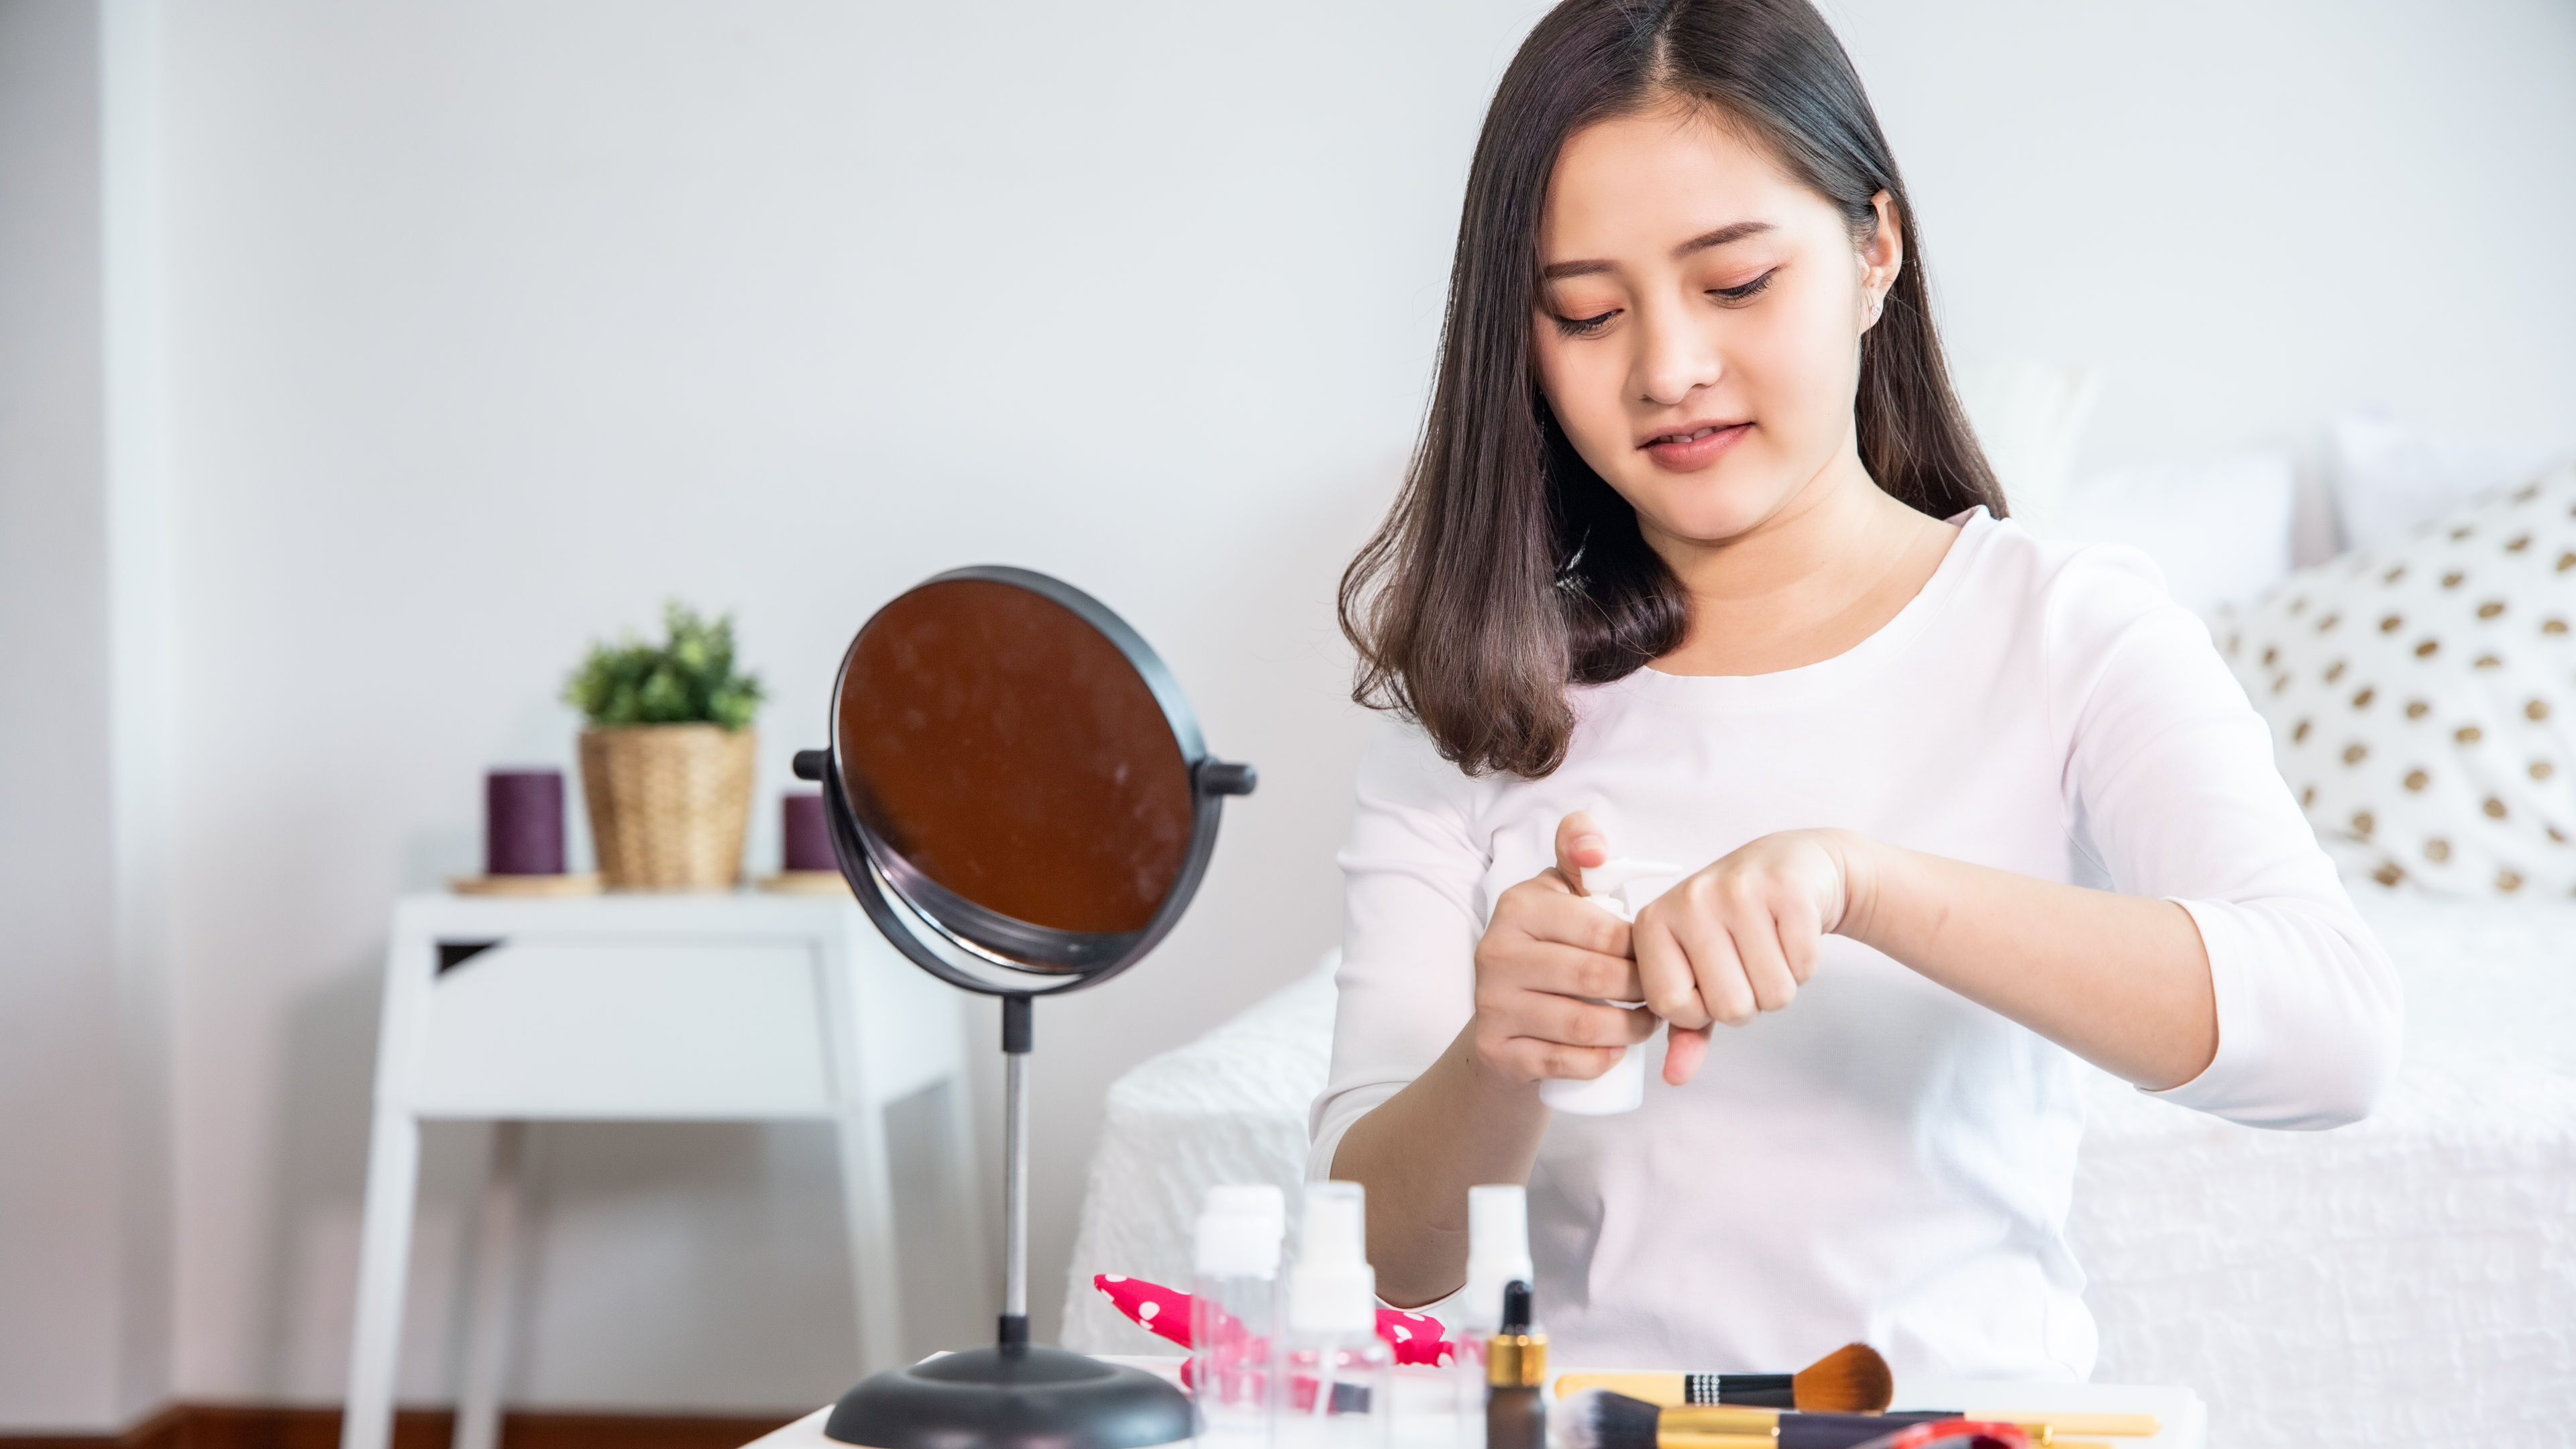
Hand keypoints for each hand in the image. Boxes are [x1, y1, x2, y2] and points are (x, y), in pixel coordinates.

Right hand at [1467, 811, 1659, 1087]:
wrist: (1505, 1015)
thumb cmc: (1553, 947)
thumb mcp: (1561, 892)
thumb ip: (1579, 852)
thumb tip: (1594, 848)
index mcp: (1518, 906)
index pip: (1603, 930)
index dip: (1643, 951)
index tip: (1659, 959)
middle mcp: (1496, 952)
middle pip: (1596, 978)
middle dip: (1642, 992)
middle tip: (1663, 997)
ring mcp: (1492, 1004)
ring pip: (1583, 1025)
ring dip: (1630, 1031)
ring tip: (1647, 1024)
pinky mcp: (1495, 1050)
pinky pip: (1562, 1062)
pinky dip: (1599, 1061)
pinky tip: (1615, 1053)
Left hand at [1631, 829, 1865, 1084]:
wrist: (1793, 864)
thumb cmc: (1735, 923)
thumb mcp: (1699, 969)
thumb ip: (1685, 1026)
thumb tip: (1673, 1078)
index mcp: (1653, 922)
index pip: (1670, 1007)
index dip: (1701, 1009)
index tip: (1710, 981)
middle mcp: (1690, 901)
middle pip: (1727, 1007)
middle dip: (1748, 1001)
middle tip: (1747, 963)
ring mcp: (1738, 892)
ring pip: (1771, 994)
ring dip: (1778, 984)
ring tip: (1769, 947)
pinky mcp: (1787, 890)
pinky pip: (1802, 968)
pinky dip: (1804, 964)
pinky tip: (1791, 932)